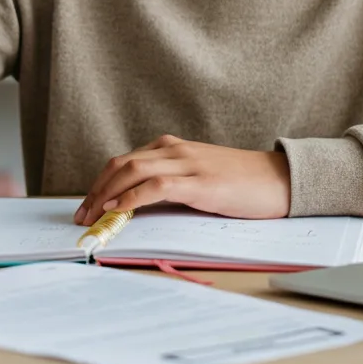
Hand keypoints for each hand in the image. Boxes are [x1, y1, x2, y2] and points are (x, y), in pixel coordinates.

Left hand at [73, 135, 290, 225]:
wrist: (280, 179)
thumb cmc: (241, 183)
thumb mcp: (199, 177)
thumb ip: (172, 183)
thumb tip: (139, 206)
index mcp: (172, 147)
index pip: (124, 161)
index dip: (101, 182)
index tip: (87, 205)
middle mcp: (174, 150)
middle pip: (121, 164)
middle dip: (96, 189)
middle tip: (82, 215)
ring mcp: (187, 163)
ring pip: (133, 170)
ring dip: (107, 194)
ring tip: (93, 216)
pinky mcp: (199, 182)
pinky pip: (156, 186)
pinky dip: (132, 197)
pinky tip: (119, 209)